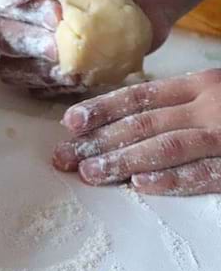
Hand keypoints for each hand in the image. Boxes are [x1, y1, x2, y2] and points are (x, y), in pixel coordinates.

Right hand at [0, 0, 175, 92]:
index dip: (24, 16)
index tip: (59, 11)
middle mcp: (13, 22)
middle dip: (29, 43)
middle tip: (60, 42)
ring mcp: (29, 53)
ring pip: (10, 71)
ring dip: (38, 70)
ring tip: (72, 64)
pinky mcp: (48, 76)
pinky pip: (37, 91)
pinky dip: (56, 87)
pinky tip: (81, 75)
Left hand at [53, 69, 220, 195]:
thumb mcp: (213, 96)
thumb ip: (175, 105)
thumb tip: (121, 123)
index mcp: (198, 86)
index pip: (139, 97)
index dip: (102, 110)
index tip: (70, 122)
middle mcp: (208, 107)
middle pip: (143, 123)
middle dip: (98, 140)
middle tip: (64, 156)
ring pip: (165, 146)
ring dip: (122, 160)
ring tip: (89, 172)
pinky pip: (203, 173)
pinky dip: (170, 178)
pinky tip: (140, 184)